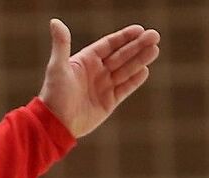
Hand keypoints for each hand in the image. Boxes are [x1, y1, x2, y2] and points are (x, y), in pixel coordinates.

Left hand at [37, 19, 160, 137]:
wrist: (55, 124)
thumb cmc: (54, 94)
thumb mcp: (57, 67)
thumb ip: (61, 44)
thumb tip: (55, 21)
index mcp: (86, 61)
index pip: (109, 45)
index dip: (124, 37)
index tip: (139, 29)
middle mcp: (96, 72)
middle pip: (121, 55)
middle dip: (138, 46)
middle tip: (155, 36)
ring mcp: (103, 87)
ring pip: (126, 70)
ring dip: (140, 60)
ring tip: (155, 50)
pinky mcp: (109, 102)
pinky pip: (125, 88)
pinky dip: (135, 80)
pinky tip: (145, 70)